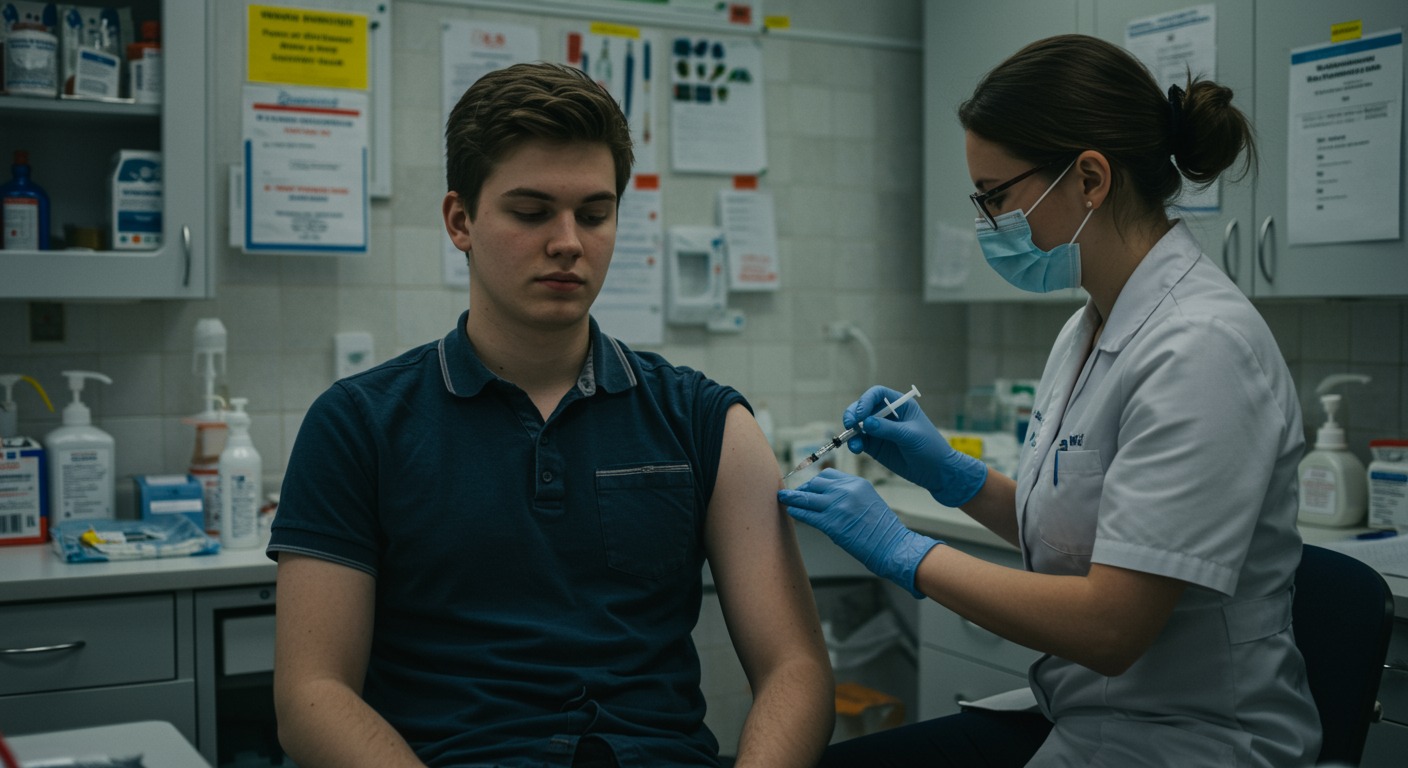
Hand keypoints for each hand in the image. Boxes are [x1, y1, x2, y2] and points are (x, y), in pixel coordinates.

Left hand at [778, 469, 939, 598]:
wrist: (892, 546)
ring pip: (807, 497)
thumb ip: (848, 495)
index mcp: (856, 483)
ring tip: (782, 498)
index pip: (828, 475)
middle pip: (815, 483)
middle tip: (794, 495)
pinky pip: (807, 514)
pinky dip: (797, 512)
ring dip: (792, 498)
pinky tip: (791, 511)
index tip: (807, 487)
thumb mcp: (867, 501)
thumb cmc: (881, 529)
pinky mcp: (832, 523)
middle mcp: (846, 490)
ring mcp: (838, 506)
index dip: (814, 482)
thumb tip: (825, 498)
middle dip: (803, 489)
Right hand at [843, 385, 986, 507]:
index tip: (860, 414)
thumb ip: (888, 429)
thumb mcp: (911, 436)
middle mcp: (887, 415)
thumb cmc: (930, 448)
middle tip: (849, 424)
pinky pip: (860, 441)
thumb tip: (866, 423)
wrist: (937, 472)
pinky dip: (854, 443)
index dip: (865, 400)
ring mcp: (879, 431)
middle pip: (863, 408)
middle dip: (853, 414)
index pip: (877, 394)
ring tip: (853, 443)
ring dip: (851, 431)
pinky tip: (855, 448)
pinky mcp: (875, 446)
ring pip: (858, 425)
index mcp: (900, 405)